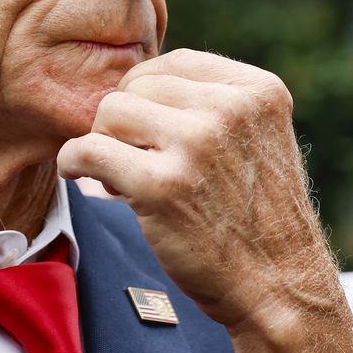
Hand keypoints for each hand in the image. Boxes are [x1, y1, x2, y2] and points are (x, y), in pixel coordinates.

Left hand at [56, 49, 338, 332]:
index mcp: (258, 91)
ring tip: (124, 176)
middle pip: (136, 86)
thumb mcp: (256, 140)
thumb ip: (209, 105)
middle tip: (138, 162)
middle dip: (126, 124)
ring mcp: (197, 145)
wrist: (280, 288)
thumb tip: (128, 83)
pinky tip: (82, 177)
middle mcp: (231, 110)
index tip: (149, 133)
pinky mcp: (162, 185)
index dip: (147, 96)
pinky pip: (86, 149)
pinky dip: (72, 163)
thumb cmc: (255, 218)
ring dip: (104, 143)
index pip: (173, 63)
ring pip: (108, 111)